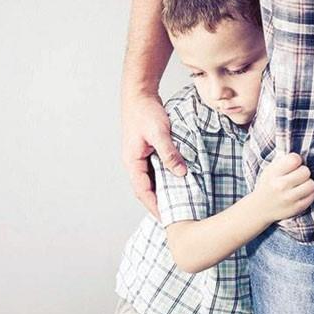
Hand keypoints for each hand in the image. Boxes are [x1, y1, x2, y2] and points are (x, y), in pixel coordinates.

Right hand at [122, 93, 186, 217]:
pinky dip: (166, 178)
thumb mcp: (159, 133)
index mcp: (132, 162)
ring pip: (152, 180)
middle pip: (147, 189)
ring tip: (179, 203)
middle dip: (159, 203)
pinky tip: (178, 182)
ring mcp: (140, 157)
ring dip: (163, 191)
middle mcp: (135, 163)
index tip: (167, 219)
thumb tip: (181, 173)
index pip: (143, 191)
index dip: (154, 206)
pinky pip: (156, 170)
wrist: (140, 94)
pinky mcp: (148, 151)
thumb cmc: (146, 112)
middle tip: (176, 216)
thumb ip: (169, 153)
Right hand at [250, 153, 313, 223]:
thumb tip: (301, 152)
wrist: (259, 208)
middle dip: (302, 172)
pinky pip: (312, 195)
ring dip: (307, 183)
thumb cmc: (267, 185)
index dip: (296, 160)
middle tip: (297, 176)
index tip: (293, 165)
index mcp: (273, 173)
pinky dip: (308, 193)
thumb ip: (283, 160)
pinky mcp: (296, 208)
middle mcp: (280, 186)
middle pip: (305, 171)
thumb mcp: (269, 170)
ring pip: (311, 184)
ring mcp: (289, 199)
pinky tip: (300, 193)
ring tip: (299, 185)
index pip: (295, 159)